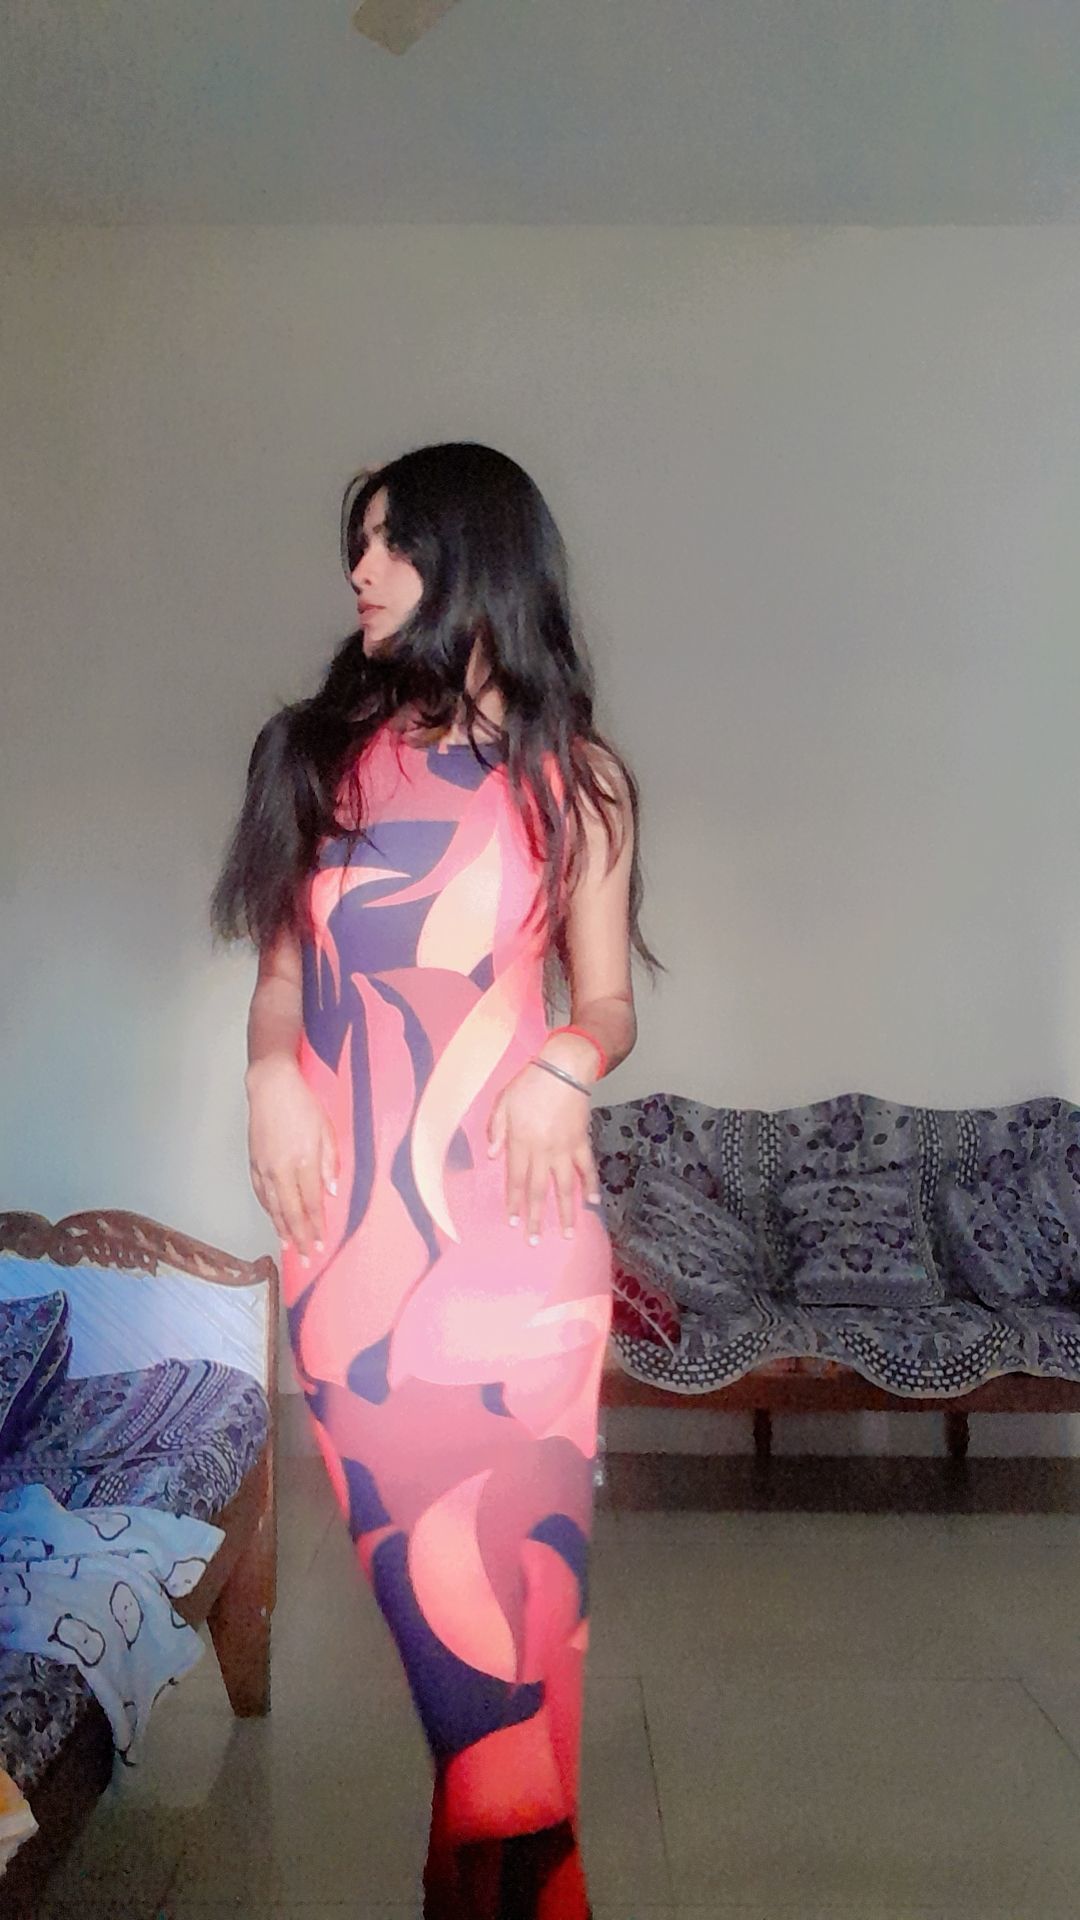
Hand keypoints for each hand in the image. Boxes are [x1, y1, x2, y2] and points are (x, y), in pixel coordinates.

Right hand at [246, 1057, 338, 1262]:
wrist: (271, 1087)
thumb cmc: (303, 1104)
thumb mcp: (326, 1130)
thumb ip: (329, 1163)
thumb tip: (330, 1192)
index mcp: (303, 1161)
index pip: (311, 1203)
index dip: (316, 1227)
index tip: (321, 1244)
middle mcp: (281, 1169)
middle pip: (290, 1212)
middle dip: (299, 1237)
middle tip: (305, 1257)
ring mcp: (264, 1167)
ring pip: (272, 1206)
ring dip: (281, 1229)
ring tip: (288, 1247)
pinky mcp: (253, 1162)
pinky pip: (260, 1194)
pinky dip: (267, 1210)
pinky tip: (273, 1219)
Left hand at [486, 1062, 601, 1242]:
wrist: (564, 1069)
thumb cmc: (530, 1083)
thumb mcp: (503, 1102)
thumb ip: (496, 1130)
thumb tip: (491, 1156)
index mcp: (522, 1142)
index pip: (516, 1180)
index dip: (514, 1203)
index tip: (513, 1224)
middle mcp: (544, 1151)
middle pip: (539, 1190)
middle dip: (536, 1218)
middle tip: (534, 1242)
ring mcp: (565, 1149)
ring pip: (565, 1187)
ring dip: (566, 1212)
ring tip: (567, 1234)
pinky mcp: (582, 1142)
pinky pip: (587, 1168)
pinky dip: (591, 1186)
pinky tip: (593, 1203)